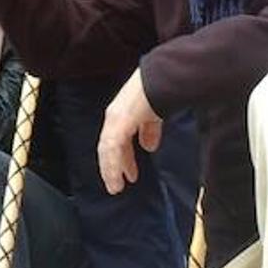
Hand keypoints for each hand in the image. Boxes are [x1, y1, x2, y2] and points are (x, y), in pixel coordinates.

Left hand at [97, 68, 162, 194]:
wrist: (160, 81)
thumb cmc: (158, 94)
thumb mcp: (153, 117)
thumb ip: (149, 131)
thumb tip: (148, 147)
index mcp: (121, 115)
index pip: (115, 140)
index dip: (120, 159)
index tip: (127, 175)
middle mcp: (114, 117)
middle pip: (107, 147)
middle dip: (112, 167)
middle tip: (116, 186)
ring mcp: (114, 120)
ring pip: (107, 150)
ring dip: (111, 170)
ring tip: (115, 187)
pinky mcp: (118, 123)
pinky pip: (113, 148)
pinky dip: (114, 164)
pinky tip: (119, 176)